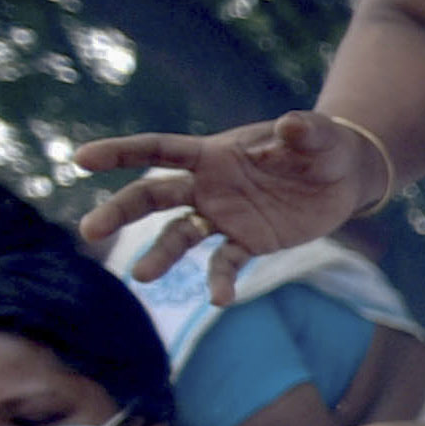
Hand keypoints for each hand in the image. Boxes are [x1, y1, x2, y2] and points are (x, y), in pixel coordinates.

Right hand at [74, 114, 387, 292]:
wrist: (343, 175)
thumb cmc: (321, 145)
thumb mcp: (318, 135)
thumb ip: (303, 130)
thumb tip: (290, 126)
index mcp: (214, 153)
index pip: (158, 151)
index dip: (121, 153)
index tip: (81, 160)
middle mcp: (209, 185)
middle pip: (152, 197)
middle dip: (120, 212)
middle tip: (89, 232)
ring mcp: (224, 216)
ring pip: (179, 235)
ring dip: (160, 255)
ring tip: (141, 277)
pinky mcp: (247, 241)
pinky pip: (226, 263)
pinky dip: (221, 280)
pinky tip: (221, 299)